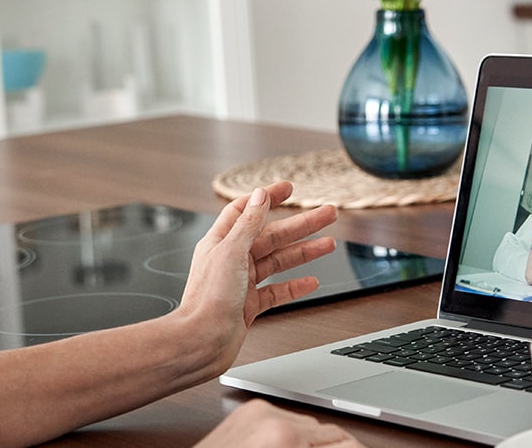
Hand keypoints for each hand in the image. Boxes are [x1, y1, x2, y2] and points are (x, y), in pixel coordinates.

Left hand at [178, 182, 337, 374]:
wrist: (202, 342)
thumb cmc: (208, 299)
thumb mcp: (231, 251)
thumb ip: (248, 223)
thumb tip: (260, 195)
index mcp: (222, 241)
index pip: (247, 210)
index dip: (268, 197)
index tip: (288, 189)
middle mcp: (232, 260)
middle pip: (272, 235)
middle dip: (301, 224)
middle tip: (327, 214)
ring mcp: (243, 283)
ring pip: (279, 262)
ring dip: (304, 252)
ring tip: (329, 244)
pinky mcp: (250, 305)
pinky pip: (278, 291)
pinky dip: (295, 286)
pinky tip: (311, 281)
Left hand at [196, 399, 364, 446]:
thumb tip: (349, 447)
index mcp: (286, 440)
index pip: (346, 441)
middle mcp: (273, 419)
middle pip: (331, 431)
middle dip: (336, 446)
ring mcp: (260, 410)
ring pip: (309, 423)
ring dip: (313, 441)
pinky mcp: (250, 409)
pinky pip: (286, 417)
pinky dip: (291, 433)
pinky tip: (287, 446)